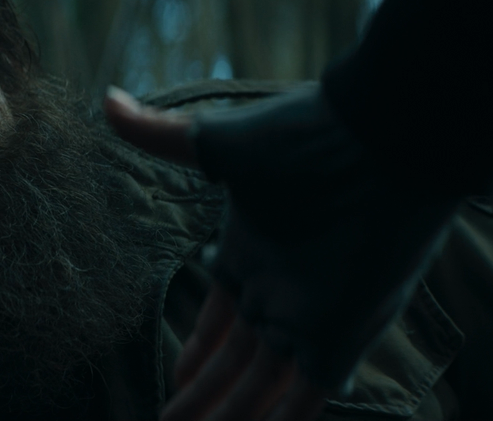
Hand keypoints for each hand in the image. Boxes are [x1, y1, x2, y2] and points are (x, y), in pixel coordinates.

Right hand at [104, 87, 329, 420]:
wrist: (386, 137)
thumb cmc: (309, 133)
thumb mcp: (223, 143)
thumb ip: (163, 137)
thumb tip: (106, 102)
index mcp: (253, 255)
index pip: (218, 321)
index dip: (196, 354)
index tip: (175, 382)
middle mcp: (279, 294)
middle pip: (233, 365)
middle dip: (203, 400)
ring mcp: (306, 318)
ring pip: (259, 390)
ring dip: (226, 418)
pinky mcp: (336, 337)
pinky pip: (303, 401)